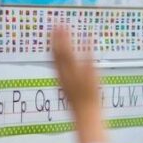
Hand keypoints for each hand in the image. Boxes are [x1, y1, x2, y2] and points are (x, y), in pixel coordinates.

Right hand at [51, 27, 105, 142]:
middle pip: (60, 56)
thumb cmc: (80, 107)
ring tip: (65, 26)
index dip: (52, 46)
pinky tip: (88, 36)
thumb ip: (67, 80)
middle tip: (57, 24)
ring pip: (69, 56)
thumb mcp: (70, 92)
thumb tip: (64, 70)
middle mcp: (67, 77)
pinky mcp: (91, 77)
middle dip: (58, 39)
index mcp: (62, 81)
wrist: (87, 118)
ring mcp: (78, 77)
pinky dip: (87, 48)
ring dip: (67, 40)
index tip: (51, 32)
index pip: (54, 60)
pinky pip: (88, 60)